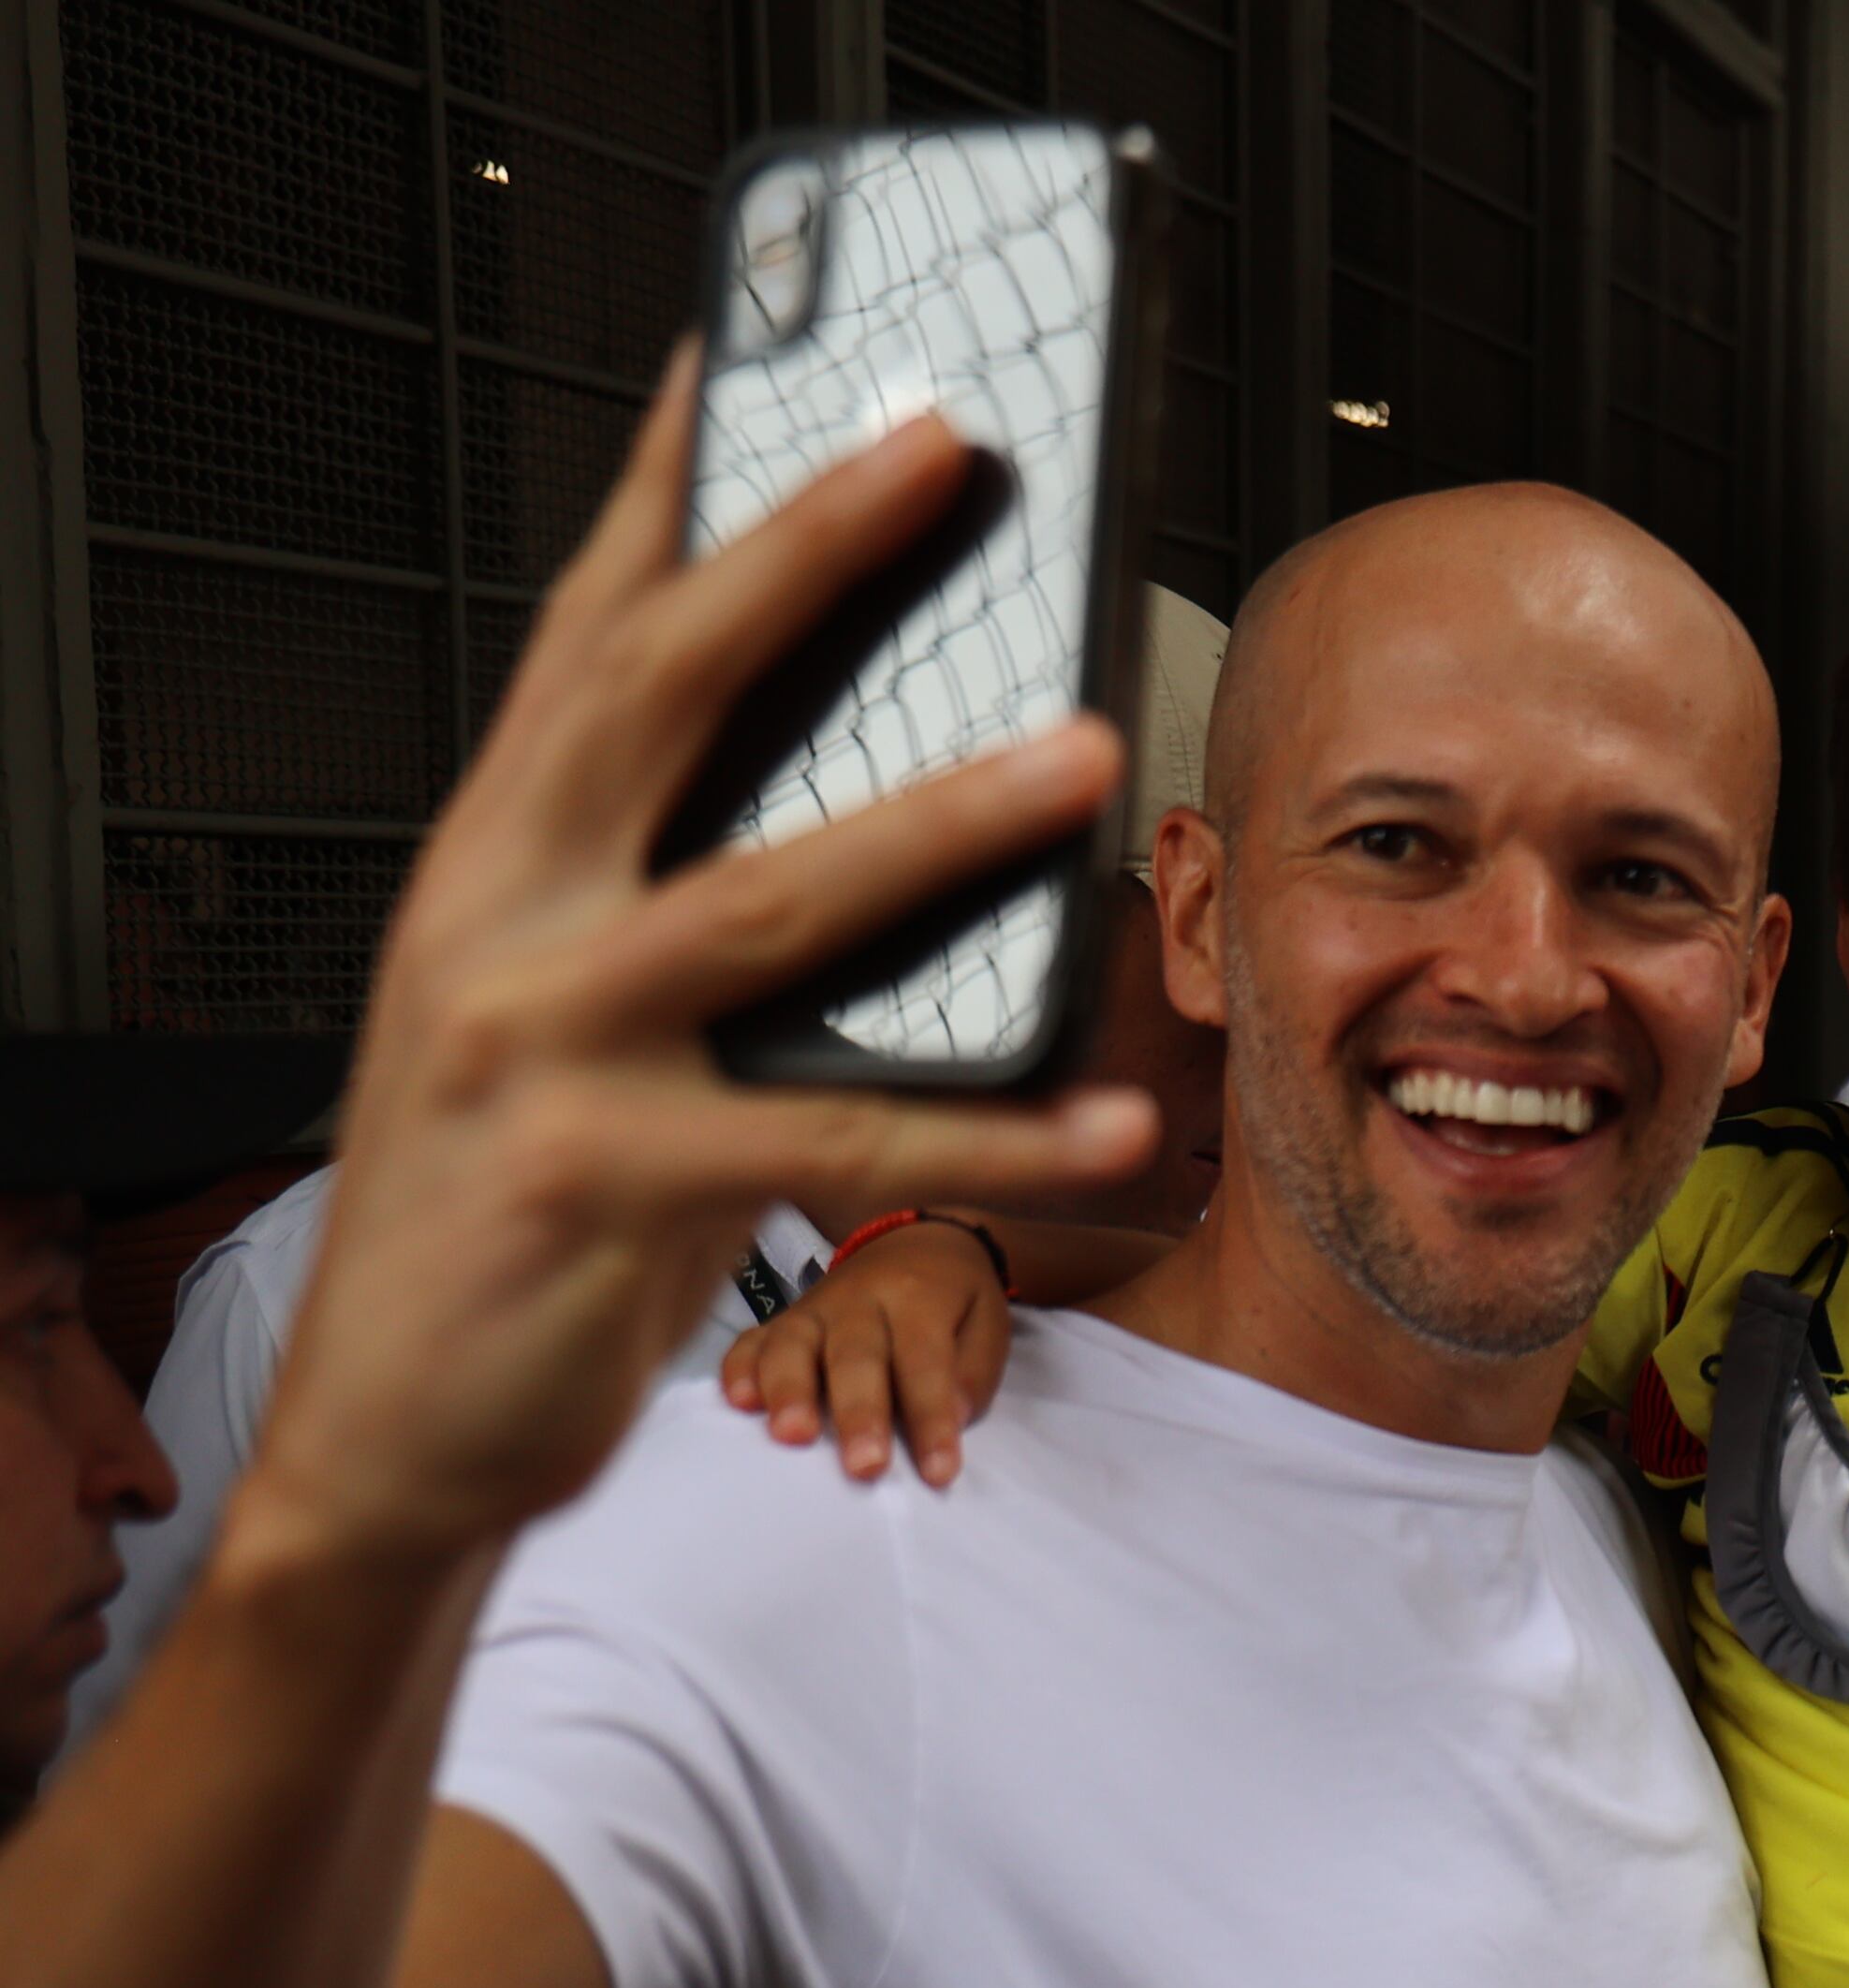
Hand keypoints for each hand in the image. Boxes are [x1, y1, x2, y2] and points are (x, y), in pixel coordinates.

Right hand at [225, 354, 1149, 1584]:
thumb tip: (878, 813)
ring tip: (1086, 753)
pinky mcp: (604, 1181)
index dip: (670, 487)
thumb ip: (676, 906)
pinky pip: (839, 1143)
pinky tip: (1110, 1116)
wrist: (389, 1428)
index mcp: (497, 856)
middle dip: (803, 555)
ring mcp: (540, 1044)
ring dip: (940, 823)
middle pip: (664, 692)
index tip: (752, 349)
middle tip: (941, 446)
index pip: (589, 628)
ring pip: (767, 901)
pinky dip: (993, 1135)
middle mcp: (499, 916)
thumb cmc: (509, 1210)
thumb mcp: (570, 1018)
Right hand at [722, 1216, 1016, 1483]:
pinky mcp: (782, 1319)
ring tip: (791, 1436)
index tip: (939, 1473)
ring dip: (790, 1391)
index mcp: (919, 1298)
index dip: (931, 1418)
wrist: (917, 1244)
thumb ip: (971, 1375)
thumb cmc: (955, 1302)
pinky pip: (752, 1341)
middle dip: (858, 1414)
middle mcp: (860, 1299)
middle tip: (864, 1466)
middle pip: (855, 1356)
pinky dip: (741, 1369)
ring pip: (794, 1345)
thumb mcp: (987, 1326)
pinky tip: (740, 1402)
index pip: (925, 1363)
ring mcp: (814, 1307)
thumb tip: (948, 1418)